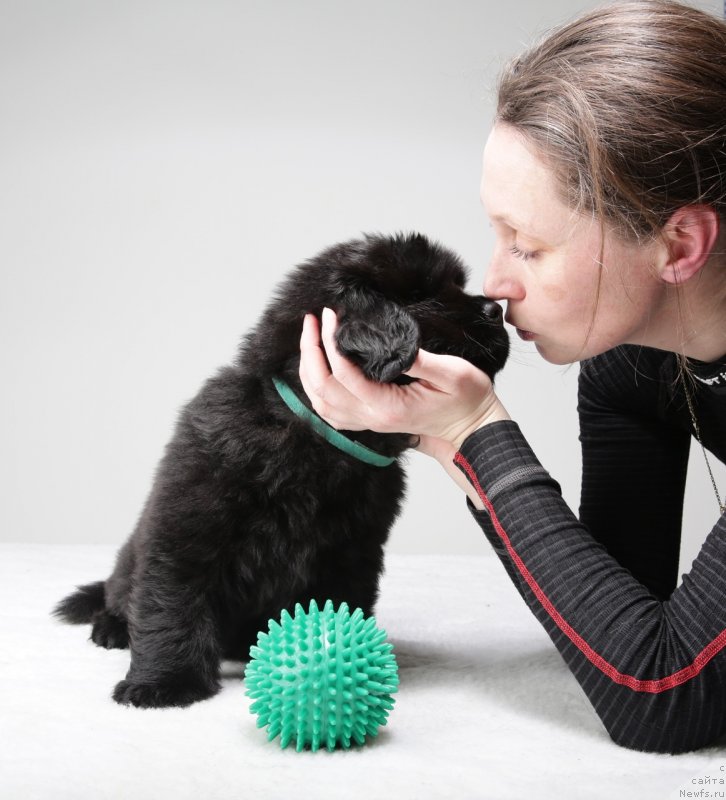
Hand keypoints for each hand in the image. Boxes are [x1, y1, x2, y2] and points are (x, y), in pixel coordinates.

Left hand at [298, 308, 509, 455]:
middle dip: (311, 352)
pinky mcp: (369, 421)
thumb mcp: (453, 373)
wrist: (472, 427)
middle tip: (312, 321)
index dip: (331, 343)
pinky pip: (331, 413)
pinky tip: (318, 370)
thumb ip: (421, 360)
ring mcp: (369, 422)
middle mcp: (373, 417)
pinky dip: (317, 391)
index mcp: (389, 406)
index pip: (345, 375)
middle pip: (323, 389)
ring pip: (321, 404)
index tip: (331, 316)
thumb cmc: (467, 399)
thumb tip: (392, 344)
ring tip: (310, 340)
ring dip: (309, 371)